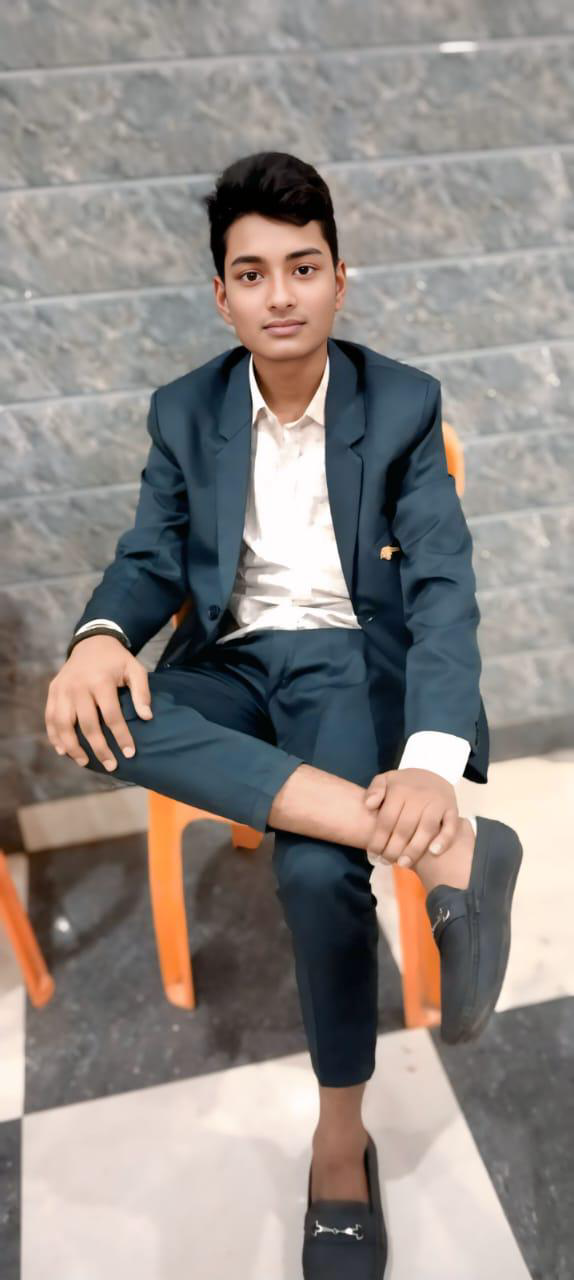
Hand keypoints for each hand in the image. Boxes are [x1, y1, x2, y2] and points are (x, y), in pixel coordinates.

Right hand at [45, 635, 153, 771]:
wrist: (92, 641)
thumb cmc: (117, 660)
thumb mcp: (135, 668)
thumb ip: (142, 692)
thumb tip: (146, 717)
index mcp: (100, 680)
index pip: (111, 715)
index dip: (121, 736)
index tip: (130, 753)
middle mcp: (78, 686)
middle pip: (87, 724)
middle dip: (99, 748)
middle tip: (111, 765)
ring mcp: (62, 689)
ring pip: (63, 724)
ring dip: (73, 746)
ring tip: (84, 762)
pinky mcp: (53, 691)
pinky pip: (50, 717)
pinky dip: (54, 736)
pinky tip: (63, 751)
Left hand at [363, 768, 458, 868]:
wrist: (434, 773)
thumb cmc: (405, 783)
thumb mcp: (386, 780)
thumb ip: (375, 790)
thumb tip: (368, 805)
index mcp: (400, 789)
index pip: (386, 819)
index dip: (378, 839)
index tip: (373, 854)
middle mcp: (419, 796)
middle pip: (404, 828)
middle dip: (393, 849)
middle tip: (386, 862)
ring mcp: (437, 803)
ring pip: (426, 830)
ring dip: (414, 850)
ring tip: (403, 864)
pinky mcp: (452, 809)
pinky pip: (450, 827)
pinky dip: (443, 840)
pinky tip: (433, 853)